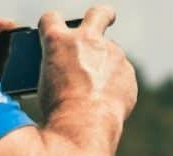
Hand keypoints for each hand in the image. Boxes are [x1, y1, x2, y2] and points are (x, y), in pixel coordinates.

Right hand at [37, 8, 137, 127]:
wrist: (85, 124)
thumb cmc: (58, 106)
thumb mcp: (44, 80)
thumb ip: (58, 64)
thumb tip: (67, 67)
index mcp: (57, 39)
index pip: (52, 18)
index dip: (52, 24)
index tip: (56, 29)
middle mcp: (88, 40)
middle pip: (99, 14)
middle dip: (104, 15)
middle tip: (106, 19)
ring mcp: (112, 54)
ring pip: (111, 53)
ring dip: (106, 64)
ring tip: (97, 89)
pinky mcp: (128, 72)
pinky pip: (121, 75)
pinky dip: (116, 84)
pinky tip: (107, 100)